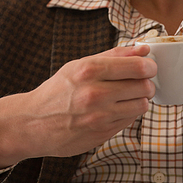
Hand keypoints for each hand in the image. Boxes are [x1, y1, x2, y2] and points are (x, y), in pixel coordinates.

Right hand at [0, 45, 155, 171]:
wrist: (33, 123)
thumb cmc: (59, 90)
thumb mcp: (80, 65)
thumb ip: (114, 55)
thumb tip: (143, 48)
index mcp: (89, 70)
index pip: (137, 66)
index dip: (149, 66)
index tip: (149, 66)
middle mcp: (95, 94)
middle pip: (144, 86)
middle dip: (147, 82)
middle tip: (141, 81)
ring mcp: (99, 117)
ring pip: (141, 105)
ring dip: (140, 99)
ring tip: (128, 95)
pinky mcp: (102, 134)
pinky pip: (130, 120)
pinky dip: (128, 113)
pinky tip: (116, 109)